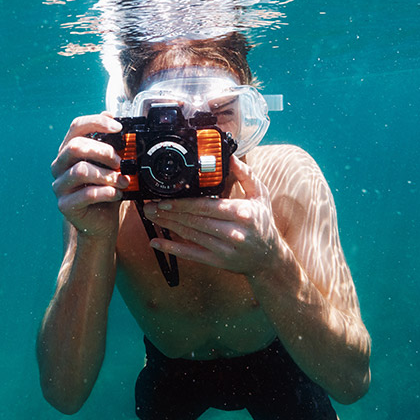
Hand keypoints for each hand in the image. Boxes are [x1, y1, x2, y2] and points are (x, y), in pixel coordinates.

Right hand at [51, 113, 129, 238]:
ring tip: (123, 181)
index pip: (77, 126)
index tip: (119, 127)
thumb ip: (111, 144)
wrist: (101, 221)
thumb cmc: (105, 189)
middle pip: (75, 147)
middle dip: (103, 151)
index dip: (97, 122)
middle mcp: (60, 165)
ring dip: (108, 175)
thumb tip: (114, 117)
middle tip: (120, 162)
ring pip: (81, 171)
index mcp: (69, 150)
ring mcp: (60, 185)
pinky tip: (117, 194)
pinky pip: (86, 194)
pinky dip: (106, 193)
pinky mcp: (65, 205)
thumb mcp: (110, 165)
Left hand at [142, 157, 285, 276]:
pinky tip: (156, 243)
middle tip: (150, 206)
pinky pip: (191, 254)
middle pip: (194, 220)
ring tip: (151, 217)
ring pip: (190, 235)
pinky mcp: (217, 262)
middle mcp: (232, 232)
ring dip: (167, 226)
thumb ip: (246, 175)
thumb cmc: (263, 222)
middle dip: (169, 213)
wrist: (269, 258)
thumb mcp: (260, 195)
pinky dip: (172, 249)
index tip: (165, 198)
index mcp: (241, 213)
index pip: (206, 206)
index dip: (183, 203)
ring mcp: (224, 249)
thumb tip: (231, 157)